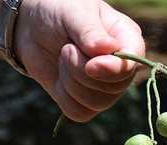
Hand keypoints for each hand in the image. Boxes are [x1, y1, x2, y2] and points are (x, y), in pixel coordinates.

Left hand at [14, 0, 145, 121]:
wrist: (33, 26)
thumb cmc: (59, 11)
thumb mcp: (73, 12)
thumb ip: (90, 32)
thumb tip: (108, 48)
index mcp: (127, 39)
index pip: (134, 63)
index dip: (114, 69)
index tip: (91, 65)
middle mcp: (121, 67)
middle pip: (113, 87)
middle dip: (82, 71)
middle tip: (66, 49)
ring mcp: (105, 88)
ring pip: (96, 103)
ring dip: (71, 82)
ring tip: (63, 57)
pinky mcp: (85, 102)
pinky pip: (79, 112)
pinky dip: (63, 95)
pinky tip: (60, 75)